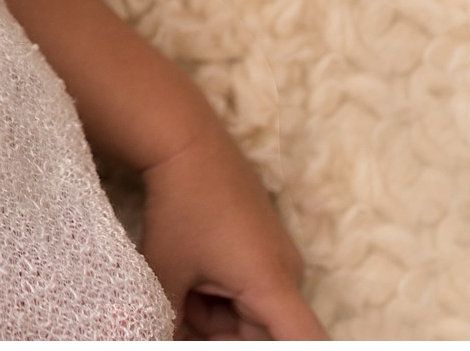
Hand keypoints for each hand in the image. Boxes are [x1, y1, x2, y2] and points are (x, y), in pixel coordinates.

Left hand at [141, 126, 323, 339]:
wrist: (184, 139)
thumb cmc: (178, 206)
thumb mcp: (166, 272)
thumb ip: (171, 321)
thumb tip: (163, 338)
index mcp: (272, 285)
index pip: (306, 343)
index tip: (242, 337)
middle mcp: (288, 274)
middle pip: (267, 336)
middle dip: (223, 335)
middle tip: (184, 312)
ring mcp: (280, 258)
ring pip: (254, 315)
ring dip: (218, 315)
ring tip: (184, 284)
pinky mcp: (268, 245)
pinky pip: (253, 290)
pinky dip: (223, 294)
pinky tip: (194, 272)